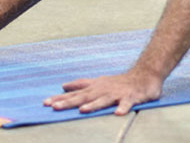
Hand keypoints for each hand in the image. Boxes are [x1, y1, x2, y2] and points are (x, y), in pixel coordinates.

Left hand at [43, 69, 162, 115]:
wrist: (145, 75)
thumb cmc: (119, 82)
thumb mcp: (98, 82)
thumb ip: (81, 85)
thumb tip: (63, 86)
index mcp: (95, 88)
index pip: (75, 94)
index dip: (60, 98)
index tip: (45, 103)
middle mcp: (103, 90)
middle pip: (84, 97)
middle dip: (70, 102)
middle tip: (55, 107)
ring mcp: (117, 94)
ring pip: (103, 100)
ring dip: (93, 105)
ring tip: (83, 110)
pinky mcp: (131, 97)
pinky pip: (127, 104)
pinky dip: (123, 108)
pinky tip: (118, 113)